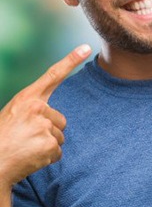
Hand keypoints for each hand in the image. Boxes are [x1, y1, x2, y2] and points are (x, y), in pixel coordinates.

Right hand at [0, 45, 90, 187]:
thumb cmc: (1, 138)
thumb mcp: (14, 115)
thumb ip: (33, 110)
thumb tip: (53, 118)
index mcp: (26, 98)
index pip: (53, 75)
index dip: (71, 61)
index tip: (86, 48)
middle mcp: (37, 108)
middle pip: (60, 120)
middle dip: (48, 130)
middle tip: (26, 138)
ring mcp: (44, 126)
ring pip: (59, 136)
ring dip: (47, 144)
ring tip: (26, 147)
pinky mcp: (49, 144)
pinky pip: (58, 152)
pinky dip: (47, 157)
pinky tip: (30, 158)